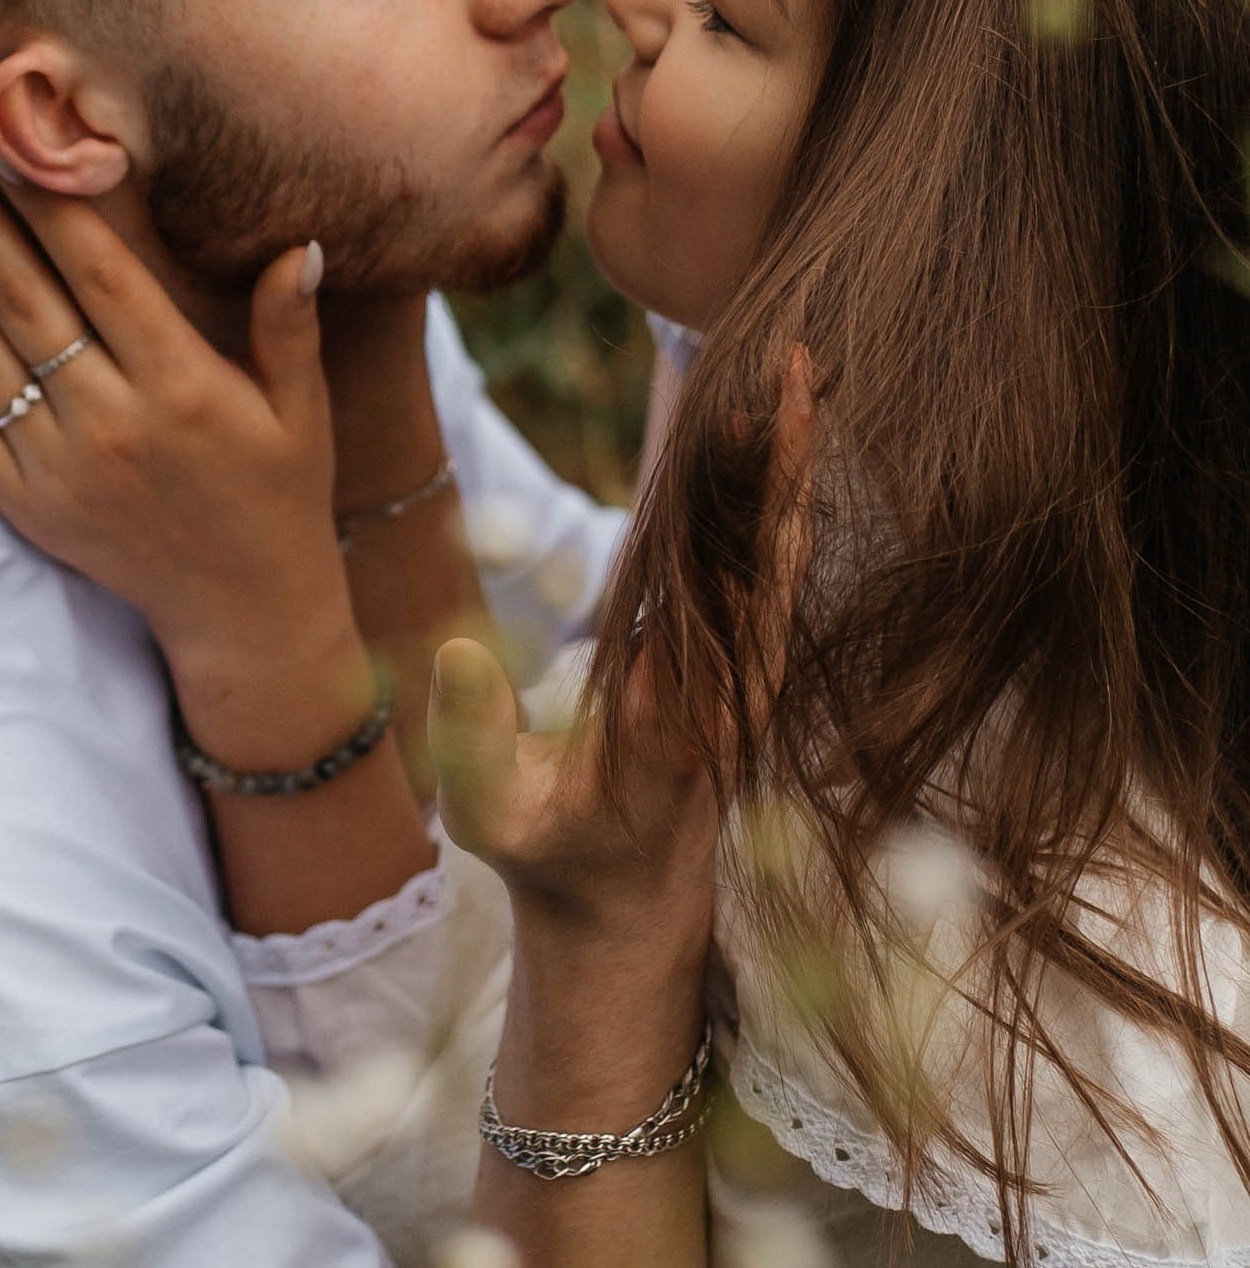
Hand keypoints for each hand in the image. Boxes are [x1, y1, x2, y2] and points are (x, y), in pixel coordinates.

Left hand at [0, 138, 351, 693]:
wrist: (242, 613)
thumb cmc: (279, 492)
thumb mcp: (301, 408)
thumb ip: (289, 324)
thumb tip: (301, 244)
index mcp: (182, 386)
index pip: (101, 273)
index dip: (48, 200)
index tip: (7, 135)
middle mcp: (114, 423)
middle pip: (23, 297)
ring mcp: (60, 466)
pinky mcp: (25, 502)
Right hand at [433, 344, 814, 941]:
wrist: (623, 900)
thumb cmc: (546, 852)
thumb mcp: (488, 812)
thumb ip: (471, 736)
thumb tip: (462, 646)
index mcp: (678, 717)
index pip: (719, 606)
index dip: (740, 522)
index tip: (750, 446)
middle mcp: (730, 689)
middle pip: (768, 560)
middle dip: (782, 463)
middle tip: (800, 366)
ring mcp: (742, 677)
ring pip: (779, 559)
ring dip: (790, 470)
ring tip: (805, 379)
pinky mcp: (738, 666)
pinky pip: (767, 575)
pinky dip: (777, 505)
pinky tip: (786, 445)